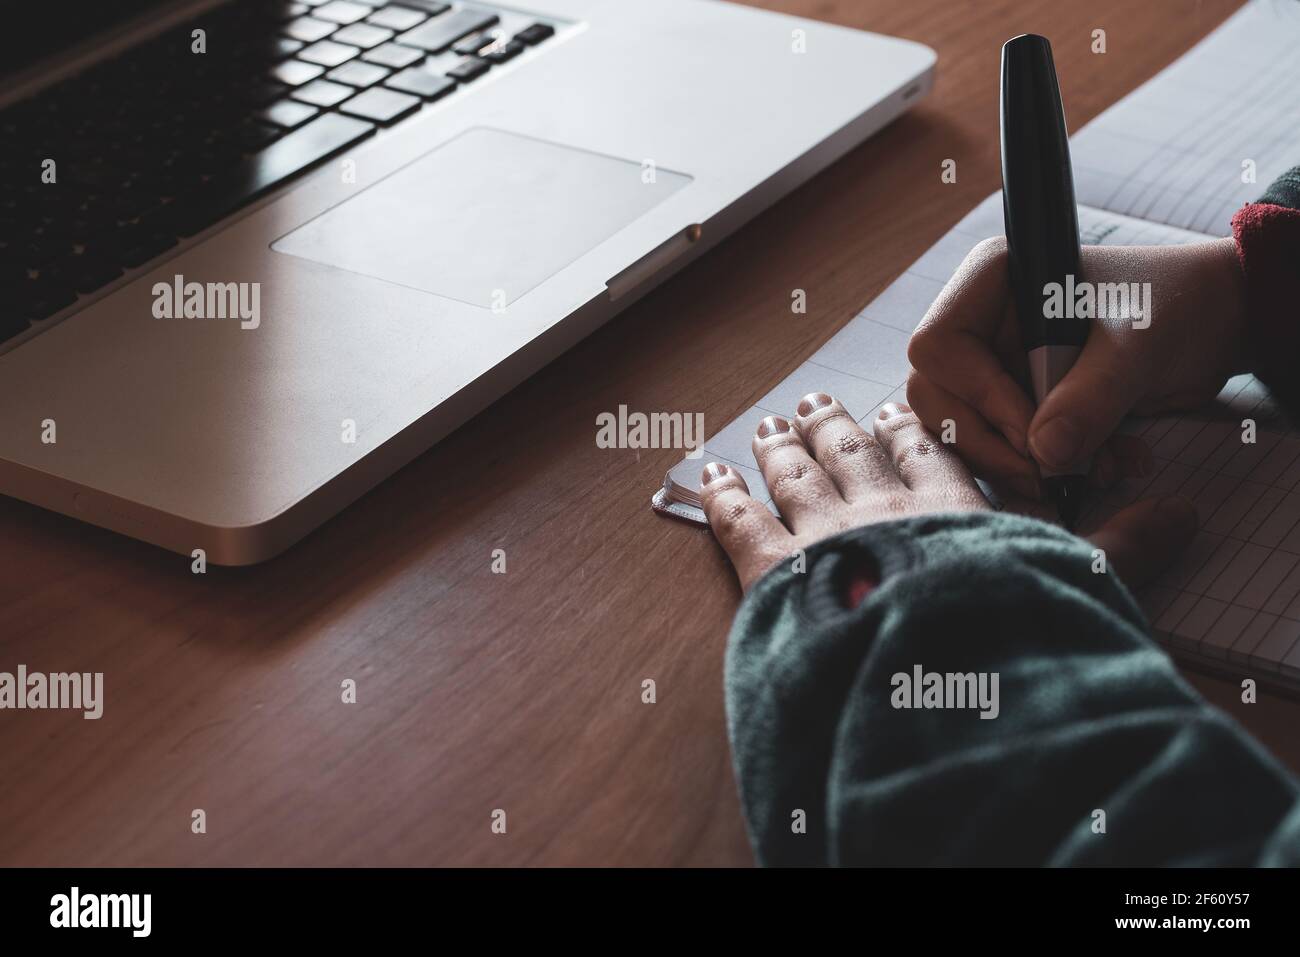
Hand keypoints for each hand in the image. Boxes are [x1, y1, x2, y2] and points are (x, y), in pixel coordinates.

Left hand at [699, 394, 1197, 591]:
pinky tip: (708, 475)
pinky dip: (721, 496)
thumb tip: (1180, 513)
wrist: (931, 666)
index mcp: (948, 508)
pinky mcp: (771, 572)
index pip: (926, 454)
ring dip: (780, 447)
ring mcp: (822, 535)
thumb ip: (1118, 546)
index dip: (907, 429)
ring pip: (794, 475)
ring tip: (772, 424)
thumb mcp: (1070, 581)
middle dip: (834, 424)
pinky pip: (737, 521)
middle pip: (852, 452)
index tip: (894, 410)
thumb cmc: (1002, 622)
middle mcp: (882, 508)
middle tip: (816, 399)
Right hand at [906, 236, 1247, 497]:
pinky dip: (1046, 469)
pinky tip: (1100, 466)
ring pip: (964, 433)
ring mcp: (993, 367)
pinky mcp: (1014, 404)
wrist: (1218, 325)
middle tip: (1053, 473)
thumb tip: (1043, 454)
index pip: (938, 346)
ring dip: (1026, 465)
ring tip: (1099, 469)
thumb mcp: (1137, 348)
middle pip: (937, 398)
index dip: (979, 396)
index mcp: (992, 282)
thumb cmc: (1176, 306)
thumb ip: (1090, 397)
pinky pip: (1001, 449)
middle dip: (995, 445)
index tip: (1033, 430)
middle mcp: (979, 325)